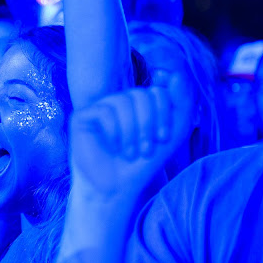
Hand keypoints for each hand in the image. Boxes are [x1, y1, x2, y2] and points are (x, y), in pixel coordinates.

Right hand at [70, 74, 194, 197]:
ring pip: (123, 101)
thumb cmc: (141, 164)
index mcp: (138, 104)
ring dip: (132, 132)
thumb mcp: (171, 134)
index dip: (164, 114)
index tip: (163, 139)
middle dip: (148, 124)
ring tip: (130, 153)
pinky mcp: (81, 117)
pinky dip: (115, 133)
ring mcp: (98, 107)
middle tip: (146, 151)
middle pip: (140, 94)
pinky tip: (113, 148)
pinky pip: (104, 111)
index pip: (157, 91)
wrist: (115, 188)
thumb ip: (181, 104)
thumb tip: (178, 74)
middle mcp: (118, 101)